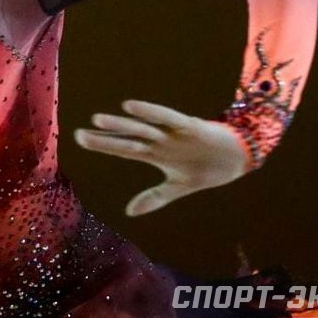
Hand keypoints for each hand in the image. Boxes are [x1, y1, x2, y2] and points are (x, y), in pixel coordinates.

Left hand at [73, 99, 248, 216]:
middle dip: (105, 136)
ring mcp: (173, 133)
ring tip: (98, 120)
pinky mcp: (190, 126)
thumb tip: (129, 212)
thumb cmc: (205, 168)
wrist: (239, 158)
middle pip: (128, 137)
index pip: (124, 146)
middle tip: (78, 136)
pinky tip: (130, 106)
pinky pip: (167, 117)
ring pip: (142, 128)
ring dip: (121, 125)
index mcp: (155, 153)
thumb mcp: (178, 187)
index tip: (80, 138)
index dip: (103, 142)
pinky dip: (150, 112)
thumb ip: (155, 197)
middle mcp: (160, 140)